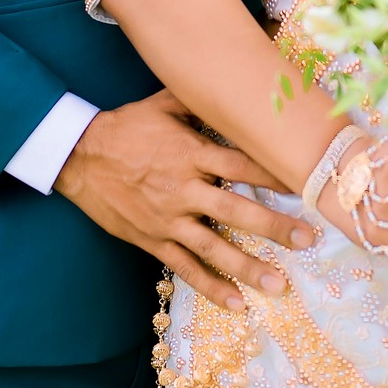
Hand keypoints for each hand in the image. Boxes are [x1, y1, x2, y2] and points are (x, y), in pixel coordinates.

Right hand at [55, 91, 315, 309]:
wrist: (79, 156)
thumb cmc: (125, 127)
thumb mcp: (162, 105)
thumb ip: (199, 101)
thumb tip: (232, 84)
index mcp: (191, 153)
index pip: (242, 164)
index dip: (275, 175)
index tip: (306, 184)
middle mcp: (183, 188)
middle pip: (236, 209)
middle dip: (275, 227)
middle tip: (307, 241)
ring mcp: (168, 218)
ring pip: (214, 247)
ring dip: (248, 268)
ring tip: (279, 285)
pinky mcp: (153, 239)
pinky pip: (184, 267)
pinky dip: (210, 286)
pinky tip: (235, 304)